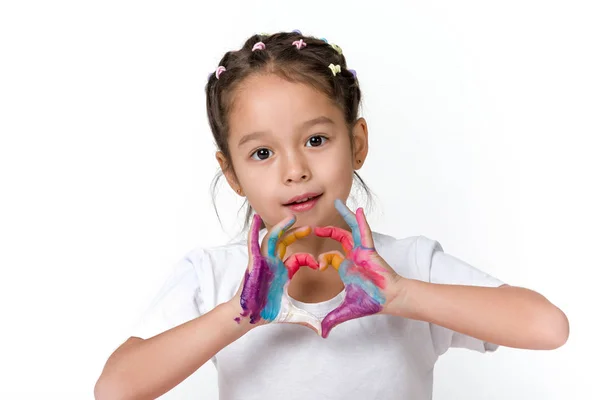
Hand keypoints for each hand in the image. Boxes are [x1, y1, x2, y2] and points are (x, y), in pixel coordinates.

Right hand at [231, 213, 321, 333]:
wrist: (248, 317)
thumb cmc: (265, 313)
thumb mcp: (292, 314)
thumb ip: (307, 319)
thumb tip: (322, 331)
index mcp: (282, 273)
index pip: (297, 259)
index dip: (308, 259)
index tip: (319, 264)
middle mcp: (273, 264)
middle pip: (285, 243)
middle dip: (296, 233)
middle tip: (310, 228)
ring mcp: (263, 262)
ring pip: (272, 239)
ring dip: (281, 228)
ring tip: (291, 217)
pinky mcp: (254, 263)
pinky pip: (253, 244)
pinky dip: (254, 231)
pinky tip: (256, 220)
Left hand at [314, 199, 402, 337]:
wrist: (390, 299)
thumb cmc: (372, 302)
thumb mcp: (346, 310)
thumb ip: (333, 319)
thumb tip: (322, 333)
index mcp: (346, 268)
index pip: (330, 258)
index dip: (321, 259)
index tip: (315, 263)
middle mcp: (353, 257)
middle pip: (339, 239)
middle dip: (328, 231)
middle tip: (315, 225)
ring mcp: (362, 251)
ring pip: (351, 230)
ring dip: (345, 217)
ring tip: (337, 203)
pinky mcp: (369, 249)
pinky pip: (365, 232)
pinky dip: (360, 221)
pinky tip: (357, 209)